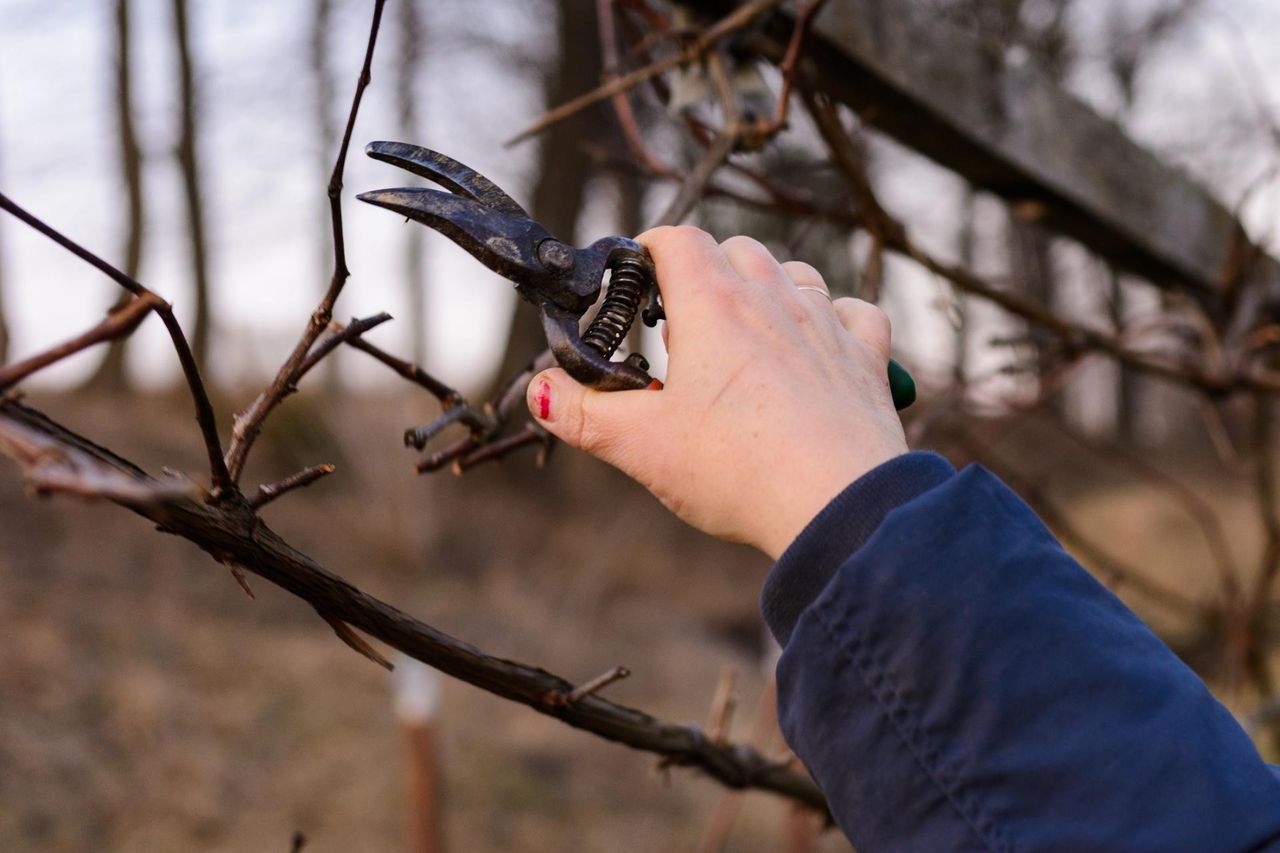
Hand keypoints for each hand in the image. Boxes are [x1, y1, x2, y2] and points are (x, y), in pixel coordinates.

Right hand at [526, 226, 907, 558]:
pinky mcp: (868, 358)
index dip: (649, 249)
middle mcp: (773, 300)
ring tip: (745, 331)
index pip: (677, 241)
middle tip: (682, 323)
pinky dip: (834, 317)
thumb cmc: (738, 471)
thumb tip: (539, 390)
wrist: (839, 507)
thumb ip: (582, 414)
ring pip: (796, 273)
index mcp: (713, 307)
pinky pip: (855, 312)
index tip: (634, 276)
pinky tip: (819, 343)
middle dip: (705, 270)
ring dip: (768, 286)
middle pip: (736, 249)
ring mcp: (827, 325)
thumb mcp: (642, 447)